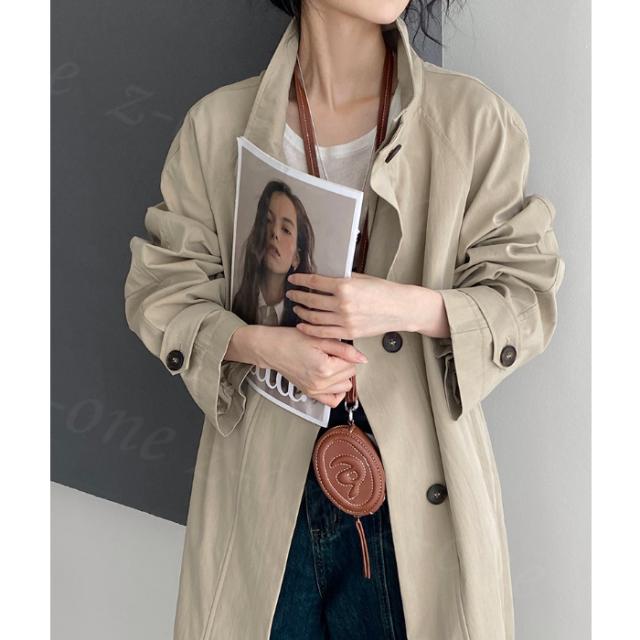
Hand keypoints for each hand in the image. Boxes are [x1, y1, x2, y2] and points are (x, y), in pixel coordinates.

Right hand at [258, 326, 367, 407]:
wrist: (271, 348)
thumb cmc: (291, 340)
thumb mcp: (320, 338)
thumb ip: (344, 349)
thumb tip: (363, 359)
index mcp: (324, 368)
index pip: (352, 364)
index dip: (346, 353)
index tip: (335, 347)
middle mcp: (320, 384)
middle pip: (350, 375)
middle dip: (345, 363)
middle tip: (331, 353)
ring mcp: (315, 391)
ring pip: (344, 387)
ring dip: (341, 376)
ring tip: (329, 363)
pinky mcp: (310, 394)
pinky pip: (332, 400)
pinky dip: (336, 391)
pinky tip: (331, 379)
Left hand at [285, 271, 402, 339]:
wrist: (400, 308)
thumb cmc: (383, 291)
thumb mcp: (361, 278)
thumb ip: (342, 279)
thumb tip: (325, 277)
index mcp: (345, 286)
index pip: (315, 282)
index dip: (301, 280)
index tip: (293, 279)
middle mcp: (342, 304)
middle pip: (311, 300)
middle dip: (298, 296)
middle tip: (291, 294)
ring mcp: (345, 320)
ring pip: (314, 317)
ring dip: (302, 312)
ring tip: (297, 308)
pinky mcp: (349, 332)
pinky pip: (323, 332)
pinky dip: (310, 329)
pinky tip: (303, 325)